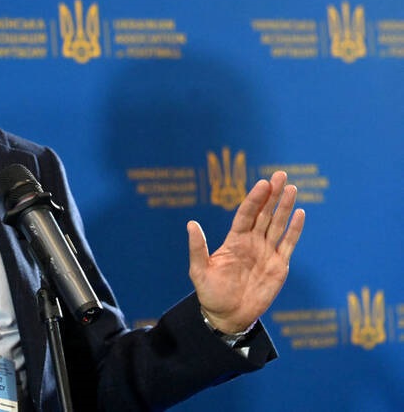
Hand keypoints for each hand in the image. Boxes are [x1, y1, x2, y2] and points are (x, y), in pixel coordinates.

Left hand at [187, 171, 304, 333]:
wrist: (227, 315)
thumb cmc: (210, 293)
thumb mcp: (199, 270)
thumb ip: (198, 248)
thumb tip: (191, 223)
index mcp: (234, 240)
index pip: (246, 214)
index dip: (254, 199)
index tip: (262, 183)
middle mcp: (252, 242)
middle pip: (265, 214)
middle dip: (273, 195)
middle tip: (280, 175)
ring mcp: (266, 253)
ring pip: (278, 225)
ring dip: (285, 207)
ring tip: (292, 188)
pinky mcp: (279, 266)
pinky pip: (288, 244)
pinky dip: (295, 229)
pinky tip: (300, 213)